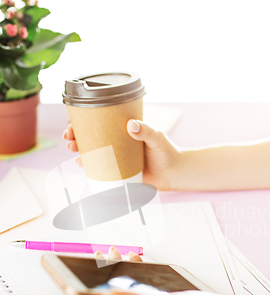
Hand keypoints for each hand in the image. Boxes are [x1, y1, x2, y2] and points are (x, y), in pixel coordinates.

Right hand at [63, 119, 183, 190]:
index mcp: (124, 129)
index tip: (74, 123)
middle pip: (92, 136)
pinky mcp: (119, 171)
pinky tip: (81, 165)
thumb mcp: (157, 138)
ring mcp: (117, 156)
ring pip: (93, 152)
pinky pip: (100, 168)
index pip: (101, 121)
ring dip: (80, 151)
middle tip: (69, 139)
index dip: (84, 121)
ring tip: (73, 152)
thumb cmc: (167, 152)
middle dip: (77, 137)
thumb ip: (146, 131)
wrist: (174, 173)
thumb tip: (131, 125)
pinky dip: (89, 167)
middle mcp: (118, 141)